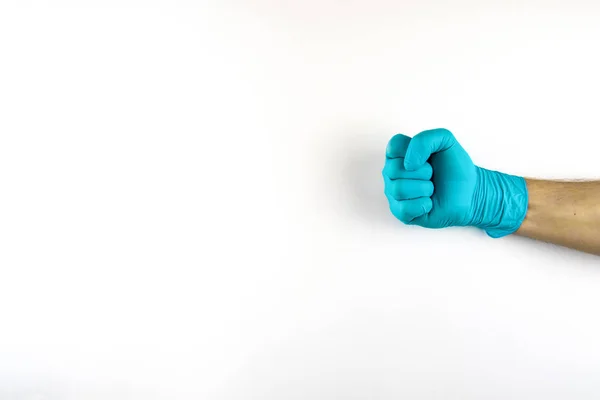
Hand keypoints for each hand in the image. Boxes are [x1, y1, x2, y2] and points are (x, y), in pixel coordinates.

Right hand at [383, 128, 527, 237]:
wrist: (470, 194)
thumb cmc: (455, 169)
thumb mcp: (445, 141)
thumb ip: (425, 139)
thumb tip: (408, 164)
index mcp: (400, 154)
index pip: (394, 146)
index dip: (412, 151)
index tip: (427, 158)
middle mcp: (393, 173)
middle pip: (394, 169)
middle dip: (422, 172)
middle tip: (432, 175)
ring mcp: (394, 194)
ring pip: (398, 189)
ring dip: (424, 189)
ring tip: (432, 189)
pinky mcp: (401, 213)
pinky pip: (404, 208)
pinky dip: (423, 205)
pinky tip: (429, 203)